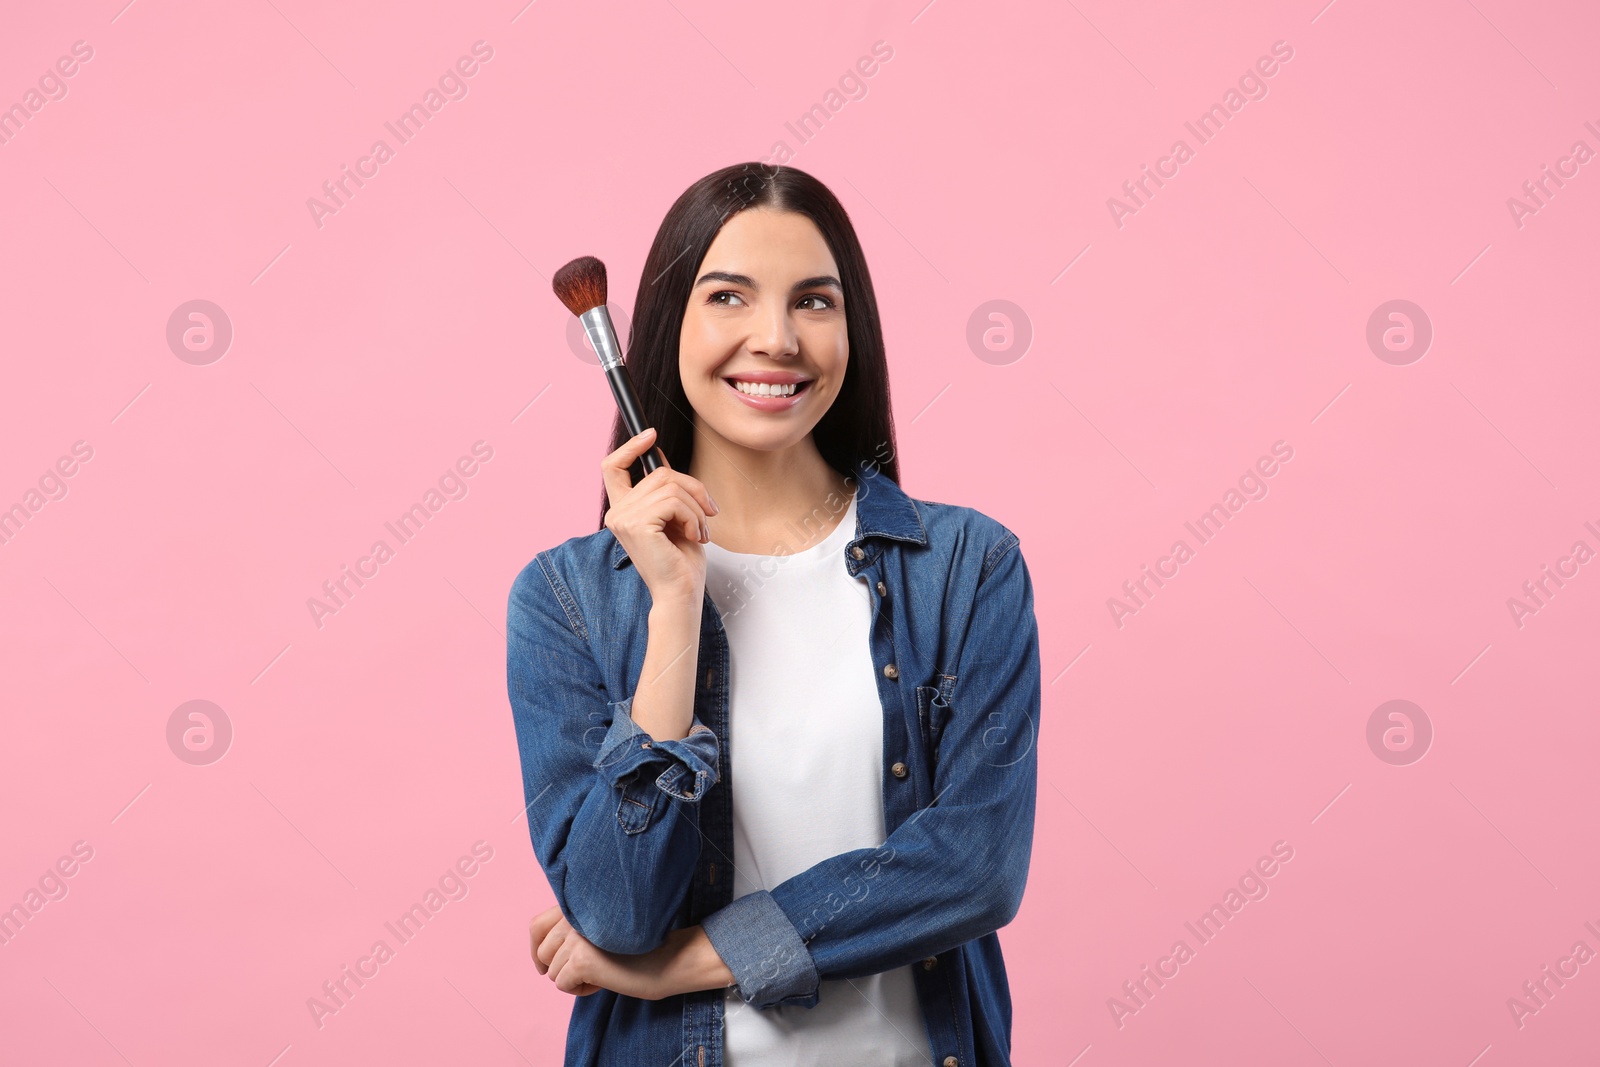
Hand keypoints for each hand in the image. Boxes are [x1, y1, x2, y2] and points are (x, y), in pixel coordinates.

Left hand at [529, 906, 734, 1000]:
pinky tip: (604, 982)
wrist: (669, 958)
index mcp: (578, 904)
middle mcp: (573, 915)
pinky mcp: (579, 958)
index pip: (536, 925)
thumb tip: (542, 957)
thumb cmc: (639, 947)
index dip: (537, 949)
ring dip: (574, 980)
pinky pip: (562, 985)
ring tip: (603, 973)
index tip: (546, 965)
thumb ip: (575, 930)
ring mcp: (576, 936)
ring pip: (552, 972)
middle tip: (591, 971)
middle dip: (560, 969)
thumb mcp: (601, 930)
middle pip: (543, 953)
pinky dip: (581, 990)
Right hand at [601, 427, 717, 604]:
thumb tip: (659, 457)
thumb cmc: (681, 562)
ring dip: (696, 507)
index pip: (612, 467)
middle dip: (693, 488)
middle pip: (659, 473)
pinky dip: (693, 516)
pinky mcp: (637, 525)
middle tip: (709, 513)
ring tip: (701, 530)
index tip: (651, 434)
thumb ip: (664, 490)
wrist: (681, 594)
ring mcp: (624, 518)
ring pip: (671, 486)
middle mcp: (617, 512)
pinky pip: (674, 501)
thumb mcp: (674, 517)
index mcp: (623, 510)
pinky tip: (695, 536)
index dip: (630, 446)